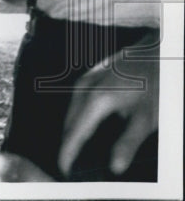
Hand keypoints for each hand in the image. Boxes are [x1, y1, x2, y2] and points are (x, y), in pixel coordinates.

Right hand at [58, 38, 159, 176]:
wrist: (157, 53)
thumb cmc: (156, 84)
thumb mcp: (146, 119)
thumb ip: (128, 144)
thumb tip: (114, 167)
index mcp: (95, 101)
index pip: (73, 133)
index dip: (66, 153)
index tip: (64, 169)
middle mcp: (84, 88)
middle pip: (67, 122)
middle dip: (67, 143)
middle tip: (70, 163)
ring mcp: (85, 79)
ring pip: (70, 110)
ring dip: (70, 129)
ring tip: (75, 147)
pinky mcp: (90, 75)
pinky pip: (75, 100)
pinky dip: (76, 116)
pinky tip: (84, 123)